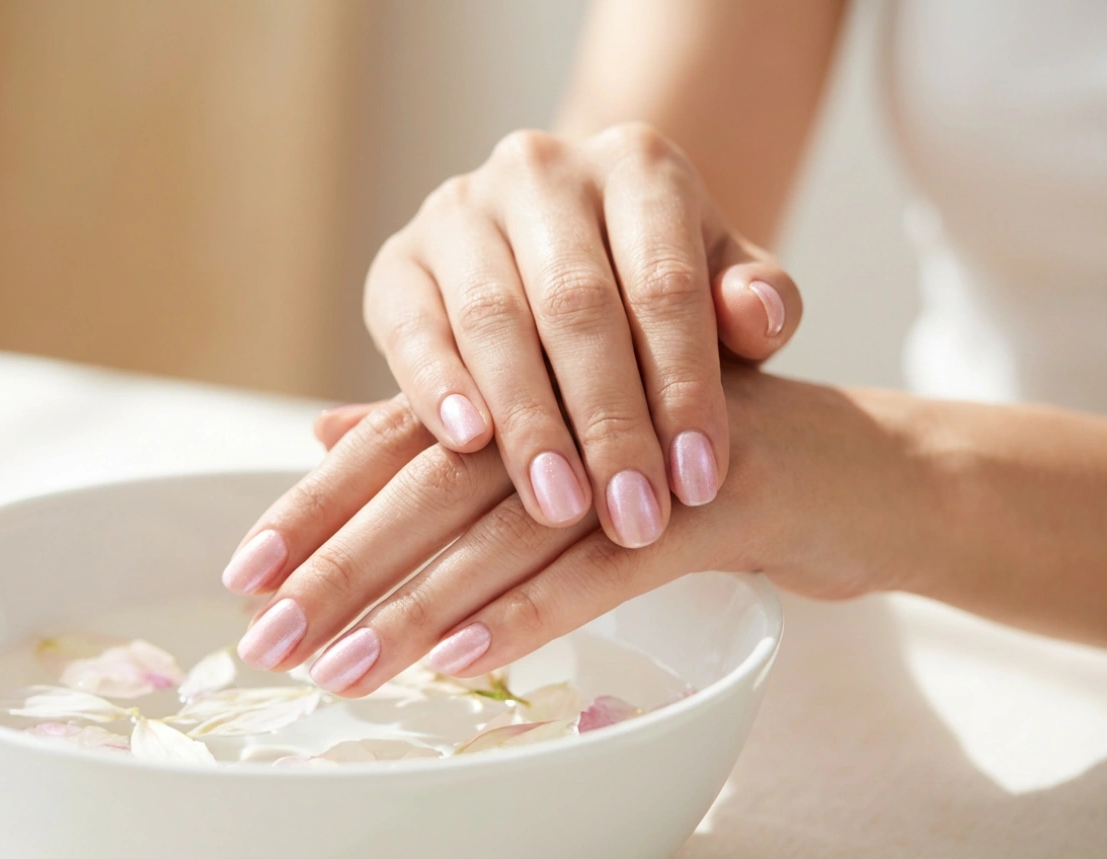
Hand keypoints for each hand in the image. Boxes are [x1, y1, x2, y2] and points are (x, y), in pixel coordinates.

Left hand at [223, 372, 921, 694]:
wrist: (860, 469)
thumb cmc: (701, 452)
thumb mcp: (574, 429)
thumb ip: (456, 427)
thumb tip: (327, 434)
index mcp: (544, 371)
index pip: (410, 436)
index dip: (324, 501)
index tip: (247, 570)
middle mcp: (586, 393)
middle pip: (440, 479)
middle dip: (344, 563)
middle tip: (265, 636)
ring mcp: (653, 444)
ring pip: (509, 526)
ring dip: (415, 605)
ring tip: (337, 669)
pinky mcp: (717, 500)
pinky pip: (605, 569)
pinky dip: (527, 616)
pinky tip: (455, 664)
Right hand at [363, 123, 802, 547]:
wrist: (556, 255)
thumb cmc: (654, 288)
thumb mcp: (723, 289)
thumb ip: (759, 303)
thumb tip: (757, 315)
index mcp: (638, 165)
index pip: (668, 284)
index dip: (685, 388)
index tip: (700, 482)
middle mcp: (542, 169)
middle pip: (578, 304)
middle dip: (608, 421)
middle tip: (633, 517)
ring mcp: (459, 209)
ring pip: (493, 317)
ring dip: (528, 421)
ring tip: (559, 507)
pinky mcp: (397, 260)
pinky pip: (412, 326)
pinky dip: (436, 385)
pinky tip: (467, 443)